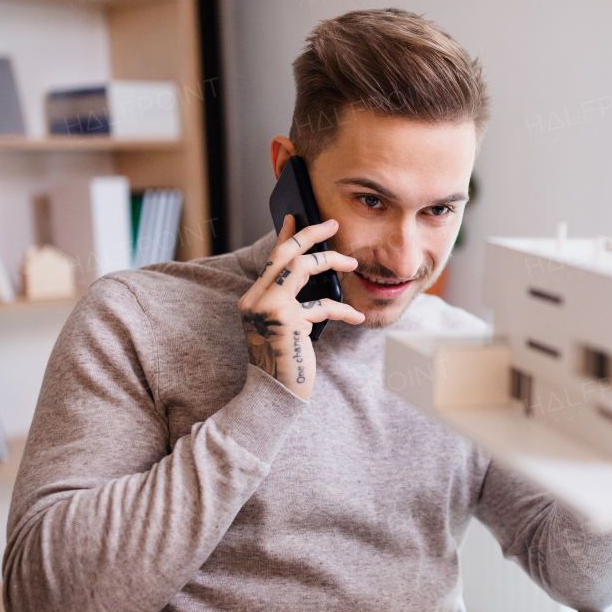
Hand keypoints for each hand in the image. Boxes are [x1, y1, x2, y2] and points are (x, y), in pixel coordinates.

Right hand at [239, 216, 362, 400]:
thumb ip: (290, 302)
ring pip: (301, 267)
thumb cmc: (285, 361)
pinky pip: (322, 306)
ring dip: (330, 261)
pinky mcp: (286, 321)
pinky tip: (358, 316)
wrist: (274, 394)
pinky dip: (343, 310)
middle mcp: (256, 299)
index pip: (270, 259)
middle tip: (332, 224)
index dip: (285, 235)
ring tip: (352, 263)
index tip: (295, 217)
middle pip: (284, 254)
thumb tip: (315, 275)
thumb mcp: (283, 327)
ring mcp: (268, 308)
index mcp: (253, 299)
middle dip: (309, 235)